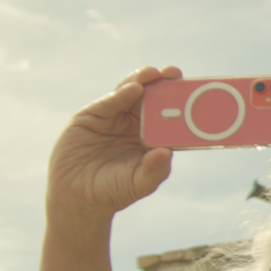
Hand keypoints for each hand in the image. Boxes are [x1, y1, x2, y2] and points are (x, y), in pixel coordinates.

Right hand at [46, 66, 181, 221]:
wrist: (77, 197)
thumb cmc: (113, 191)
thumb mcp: (139, 184)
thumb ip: (154, 170)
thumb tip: (166, 153)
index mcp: (152, 137)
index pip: (169, 115)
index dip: (180, 102)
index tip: (193, 90)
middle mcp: (134, 124)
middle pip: (152, 98)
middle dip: (163, 84)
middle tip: (174, 73)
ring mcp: (113, 118)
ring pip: (130, 93)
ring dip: (143, 81)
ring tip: (154, 74)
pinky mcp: (91, 116)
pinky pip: (108, 102)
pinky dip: (120, 94)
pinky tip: (133, 89)